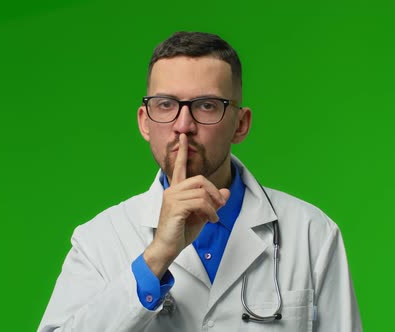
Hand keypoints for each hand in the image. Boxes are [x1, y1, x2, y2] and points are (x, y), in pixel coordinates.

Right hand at [143, 133, 230, 277]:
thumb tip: (226, 192)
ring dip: (213, 206)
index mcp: (176, 190)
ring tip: (213, 217)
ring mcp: (172, 198)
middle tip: (221, 204)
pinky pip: (200, 203)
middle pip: (200, 179)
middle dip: (214, 191)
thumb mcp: (202, 215)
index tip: (183, 137)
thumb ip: (212, 203)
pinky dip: (210, 211)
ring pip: (201, 192)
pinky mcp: (175, 208)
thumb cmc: (181, 232)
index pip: (179, 167)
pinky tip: (210, 220)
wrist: (168, 248)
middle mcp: (172, 190)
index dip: (182, 152)